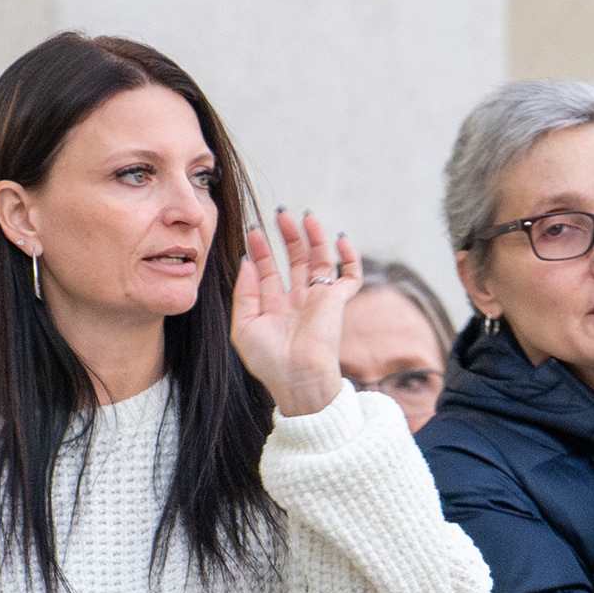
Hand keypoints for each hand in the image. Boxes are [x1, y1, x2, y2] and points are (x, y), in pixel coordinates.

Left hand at [232, 209, 361, 417]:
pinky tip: (340, 238)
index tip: (253, 230)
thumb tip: (247, 262)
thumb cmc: (269, 361)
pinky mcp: (337, 303)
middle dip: (287, 235)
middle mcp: (297, 300)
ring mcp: (318, 300)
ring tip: (304, 216)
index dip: (261, 249)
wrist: (297, 379)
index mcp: (274, 307)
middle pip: (295, 260)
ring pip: (320, 261)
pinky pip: (350, 276)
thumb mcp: (243, 327)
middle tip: (280, 213)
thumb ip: (244, 293)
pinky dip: (349, 257)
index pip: (269, 270)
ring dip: (313, 237)